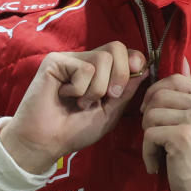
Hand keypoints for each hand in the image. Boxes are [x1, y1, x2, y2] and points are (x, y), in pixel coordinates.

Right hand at [0, 41, 146, 172]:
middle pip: (117, 48)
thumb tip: (144, 68)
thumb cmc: (74, 130)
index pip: (124, 52)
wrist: (45, 142)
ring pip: (102, 59)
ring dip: (96, 89)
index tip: (135, 74)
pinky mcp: (55, 61)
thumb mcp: (109, 113)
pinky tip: (64, 96)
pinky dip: (79, 89)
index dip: (134, 60)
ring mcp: (70, 59)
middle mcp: (85, 61)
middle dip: (120, 75)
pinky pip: (84, 68)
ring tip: (80, 102)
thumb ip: (125, 91)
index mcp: (100, 71)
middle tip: (108, 97)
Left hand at [140, 58, 190, 190]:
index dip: (156, 92)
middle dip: (149, 115)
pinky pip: (149, 135)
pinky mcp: (183, 137)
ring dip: (148, 136)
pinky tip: (157, 164)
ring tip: (159, 151)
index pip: (176, 78)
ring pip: (151, 115)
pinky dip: (148, 152)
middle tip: (155, 136)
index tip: (153, 111)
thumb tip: (182, 61)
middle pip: (160, 94)